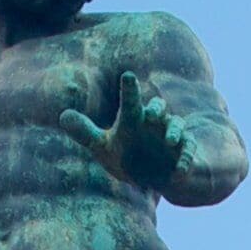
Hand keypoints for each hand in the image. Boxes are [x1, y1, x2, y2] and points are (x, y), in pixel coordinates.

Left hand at [59, 70, 182, 195]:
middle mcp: (153, 123)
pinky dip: (185, 159)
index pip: (130, 102)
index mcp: (133, 118)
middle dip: (157, 108)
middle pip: (158, 108)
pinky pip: (188, 152)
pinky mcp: (183, 152)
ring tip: (169, 141)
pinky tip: (179, 171)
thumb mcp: (103, 146)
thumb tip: (63, 116)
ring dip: (174, 131)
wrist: (152, 174)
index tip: (127, 76)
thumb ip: (85, 132)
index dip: (129, 90)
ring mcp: (170, 137)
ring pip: (177, 126)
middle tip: (151, 114)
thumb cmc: (125, 154)